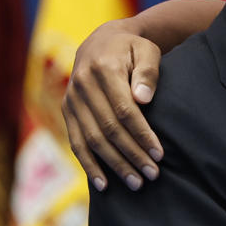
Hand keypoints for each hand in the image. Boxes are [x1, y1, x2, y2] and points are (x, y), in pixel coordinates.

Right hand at [63, 19, 163, 191]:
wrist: (102, 41)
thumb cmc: (132, 49)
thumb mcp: (146, 50)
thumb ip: (148, 72)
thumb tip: (143, 99)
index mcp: (103, 69)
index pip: (124, 110)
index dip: (141, 134)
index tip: (159, 154)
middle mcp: (82, 85)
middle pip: (108, 129)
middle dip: (131, 155)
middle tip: (152, 175)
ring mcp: (71, 99)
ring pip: (92, 140)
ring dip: (113, 164)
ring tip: (136, 184)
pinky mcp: (66, 110)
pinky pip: (76, 142)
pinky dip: (89, 165)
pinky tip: (103, 185)